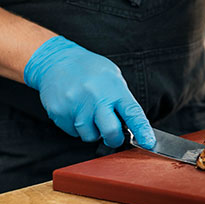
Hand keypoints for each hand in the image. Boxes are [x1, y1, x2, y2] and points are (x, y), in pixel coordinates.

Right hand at [24, 36, 155, 148]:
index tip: (149, 143)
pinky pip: (73, 133)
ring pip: (90, 136)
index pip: (133, 114)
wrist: (56, 60)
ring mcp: (76, 106)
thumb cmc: (89, 69)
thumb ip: (121, 99)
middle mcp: (95, 98)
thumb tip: (131, 124)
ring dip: (93, 131)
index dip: (142, 131)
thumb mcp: (112, 77)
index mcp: (113, 89)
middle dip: (114, 138)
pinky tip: (75, 110)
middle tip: (112, 134)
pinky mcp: (60, 113)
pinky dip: (76, 127)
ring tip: (89, 113)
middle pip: (110, 133)